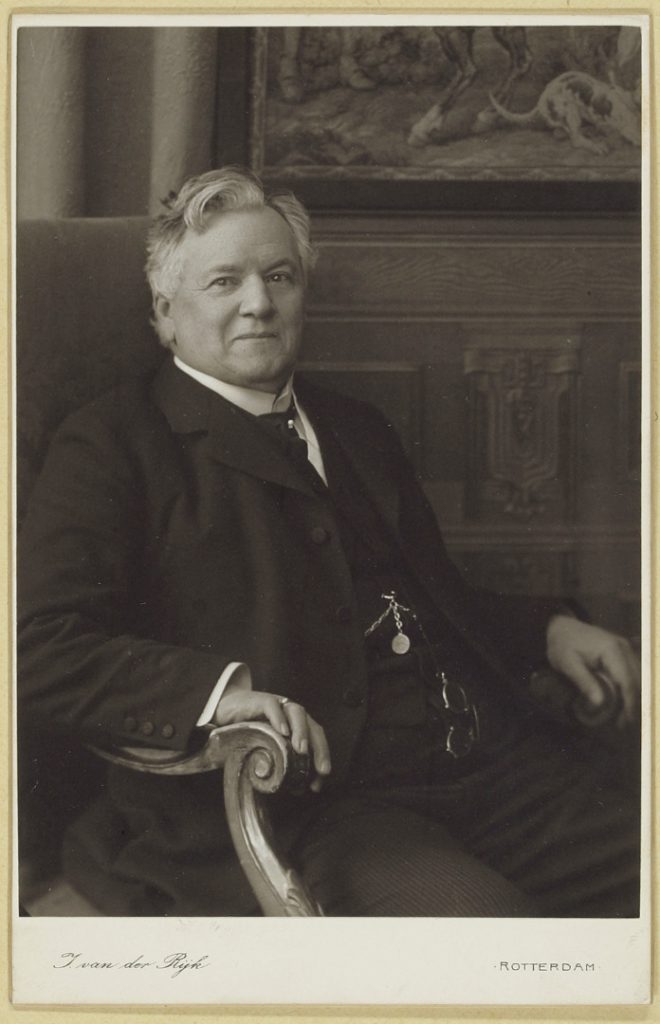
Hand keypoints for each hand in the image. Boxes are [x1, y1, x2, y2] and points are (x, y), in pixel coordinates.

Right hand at [213, 689, 330, 791]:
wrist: (224, 711)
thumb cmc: (248, 733)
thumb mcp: (266, 750)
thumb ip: (281, 763)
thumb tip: (297, 788)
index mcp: (297, 726)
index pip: (317, 740)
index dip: (321, 759)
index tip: (319, 782)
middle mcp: (291, 715)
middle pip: (313, 727)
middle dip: (320, 748)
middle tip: (321, 770)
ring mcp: (278, 705)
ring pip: (297, 713)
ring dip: (302, 732)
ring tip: (302, 750)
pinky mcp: (260, 700)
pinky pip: (272, 706)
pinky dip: (279, 717)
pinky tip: (282, 732)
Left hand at [546, 615, 639, 727]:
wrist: (561, 626)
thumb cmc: (562, 644)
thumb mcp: (567, 664)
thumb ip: (584, 682)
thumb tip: (599, 704)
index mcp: (612, 650)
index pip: (627, 682)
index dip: (628, 704)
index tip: (624, 723)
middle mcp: (624, 647)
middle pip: (637, 681)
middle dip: (632, 704)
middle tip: (622, 725)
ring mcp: (626, 647)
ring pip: (638, 677)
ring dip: (632, 697)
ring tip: (622, 717)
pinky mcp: (624, 651)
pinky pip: (633, 672)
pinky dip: (630, 687)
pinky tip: (624, 701)